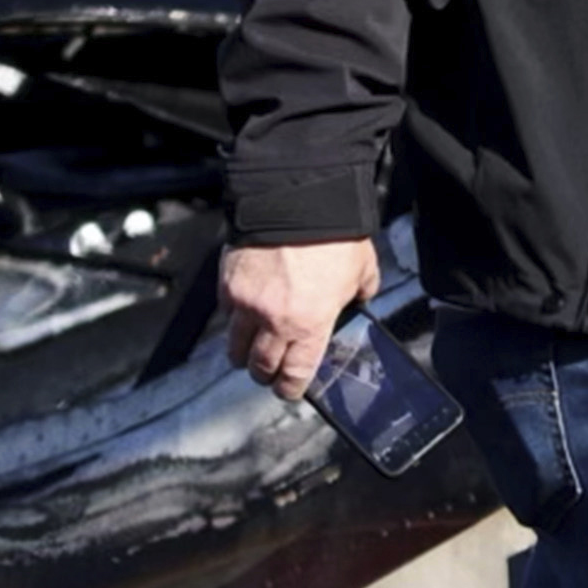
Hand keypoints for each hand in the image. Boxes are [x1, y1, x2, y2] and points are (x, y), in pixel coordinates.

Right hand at [221, 230, 381, 393]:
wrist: (298, 198)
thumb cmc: (335, 234)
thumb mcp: (362, 269)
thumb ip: (360, 292)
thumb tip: (357, 300)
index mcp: (310, 325)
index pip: (294, 376)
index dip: (290, 388)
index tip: (289, 389)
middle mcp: (274, 321)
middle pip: (259, 367)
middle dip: (265, 373)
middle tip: (269, 370)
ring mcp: (246, 304)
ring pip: (235, 347)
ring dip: (242, 353)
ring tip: (250, 349)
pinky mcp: (228, 284)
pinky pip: (226, 313)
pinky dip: (233, 317)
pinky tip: (243, 311)